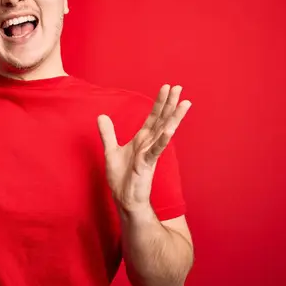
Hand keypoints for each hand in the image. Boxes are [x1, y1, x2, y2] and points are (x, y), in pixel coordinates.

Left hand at [97, 85, 190, 215]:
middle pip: (162, 119)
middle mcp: (149, 144)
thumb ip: (108, 133)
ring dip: (173, 118)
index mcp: (142, 139)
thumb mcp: (111, 150)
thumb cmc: (121, 177)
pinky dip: (163, 140)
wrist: (124, 198)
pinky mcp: (147, 164)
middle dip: (170, 104)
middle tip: (179, 87)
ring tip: (184, 104)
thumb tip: (101, 116)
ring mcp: (150, 153)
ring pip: (164, 132)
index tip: (167, 87)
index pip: (153, 117)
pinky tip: (170, 130)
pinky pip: (156, 150)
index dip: (159, 102)